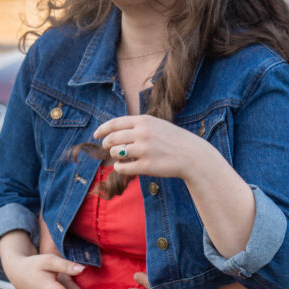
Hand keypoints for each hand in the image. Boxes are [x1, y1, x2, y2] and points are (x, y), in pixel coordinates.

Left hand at [93, 115, 209, 181]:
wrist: (192, 155)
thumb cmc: (173, 140)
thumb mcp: (156, 125)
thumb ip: (137, 125)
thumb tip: (113, 132)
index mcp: (144, 121)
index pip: (115, 123)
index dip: (102, 129)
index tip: (96, 135)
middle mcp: (142, 133)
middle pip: (112, 138)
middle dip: (106, 144)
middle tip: (108, 148)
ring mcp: (144, 150)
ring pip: (116, 153)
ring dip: (115, 156)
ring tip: (122, 156)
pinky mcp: (146, 166)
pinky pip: (122, 167)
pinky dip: (120, 167)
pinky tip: (124, 166)